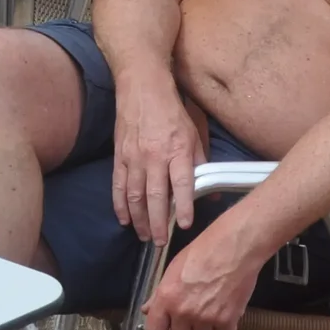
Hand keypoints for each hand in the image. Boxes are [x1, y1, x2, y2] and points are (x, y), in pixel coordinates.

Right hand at [110, 83, 206, 243]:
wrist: (142, 88)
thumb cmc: (172, 112)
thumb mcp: (194, 135)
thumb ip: (202, 165)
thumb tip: (211, 192)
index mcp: (178, 150)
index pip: (182, 184)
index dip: (184, 206)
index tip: (184, 225)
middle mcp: (155, 156)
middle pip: (155, 196)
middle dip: (157, 223)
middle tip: (159, 242)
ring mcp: (134, 157)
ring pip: (134, 195)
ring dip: (139, 219)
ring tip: (143, 236)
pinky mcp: (120, 156)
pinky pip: (118, 185)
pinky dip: (120, 205)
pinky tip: (124, 219)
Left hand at [143, 218, 262, 329]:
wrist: (235, 247)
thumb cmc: (204, 251)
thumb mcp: (173, 268)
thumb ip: (160, 294)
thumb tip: (148, 310)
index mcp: (166, 298)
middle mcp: (184, 312)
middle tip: (192, 321)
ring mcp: (206, 318)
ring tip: (211, 311)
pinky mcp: (227, 320)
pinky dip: (225, 328)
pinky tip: (225, 312)